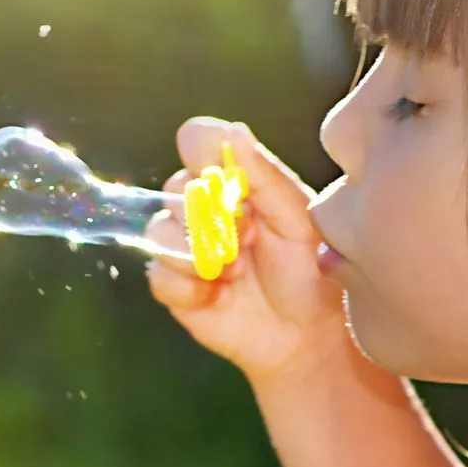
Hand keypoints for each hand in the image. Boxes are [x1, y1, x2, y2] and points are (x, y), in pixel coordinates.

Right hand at [146, 117, 350, 387]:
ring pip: (160, 232)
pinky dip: (191, 288)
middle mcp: (201, 206)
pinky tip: (221, 297)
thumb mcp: (299, 220)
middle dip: (213, 217)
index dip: (203, 153)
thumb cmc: (308, 270)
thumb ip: (265, 177)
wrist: (305, 334)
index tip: (228, 181)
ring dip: (201, 255)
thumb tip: (233, 132)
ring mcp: (183, 245)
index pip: (197, 141)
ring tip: (237, 272)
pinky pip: (159, 275)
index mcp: (233, 179)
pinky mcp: (173, 286)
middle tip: (250, 239)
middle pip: (175, 188)